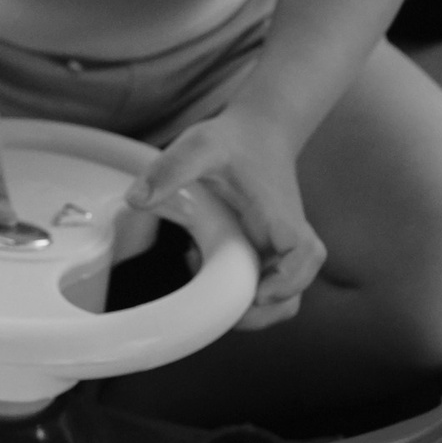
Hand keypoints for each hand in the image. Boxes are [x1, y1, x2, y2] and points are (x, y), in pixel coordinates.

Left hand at [125, 104, 323, 329]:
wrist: (260, 130)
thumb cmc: (235, 140)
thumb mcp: (199, 145)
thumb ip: (170, 169)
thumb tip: (136, 200)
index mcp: (279, 215)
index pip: (305, 256)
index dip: (288, 280)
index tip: (258, 292)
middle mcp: (285, 237)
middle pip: (294, 293)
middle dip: (260, 312)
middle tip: (218, 309)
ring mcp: (277, 248)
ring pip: (280, 298)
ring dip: (245, 306)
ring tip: (204, 281)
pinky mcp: (264, 252)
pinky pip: (260, 285)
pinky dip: (235, 291)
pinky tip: (200, 263)